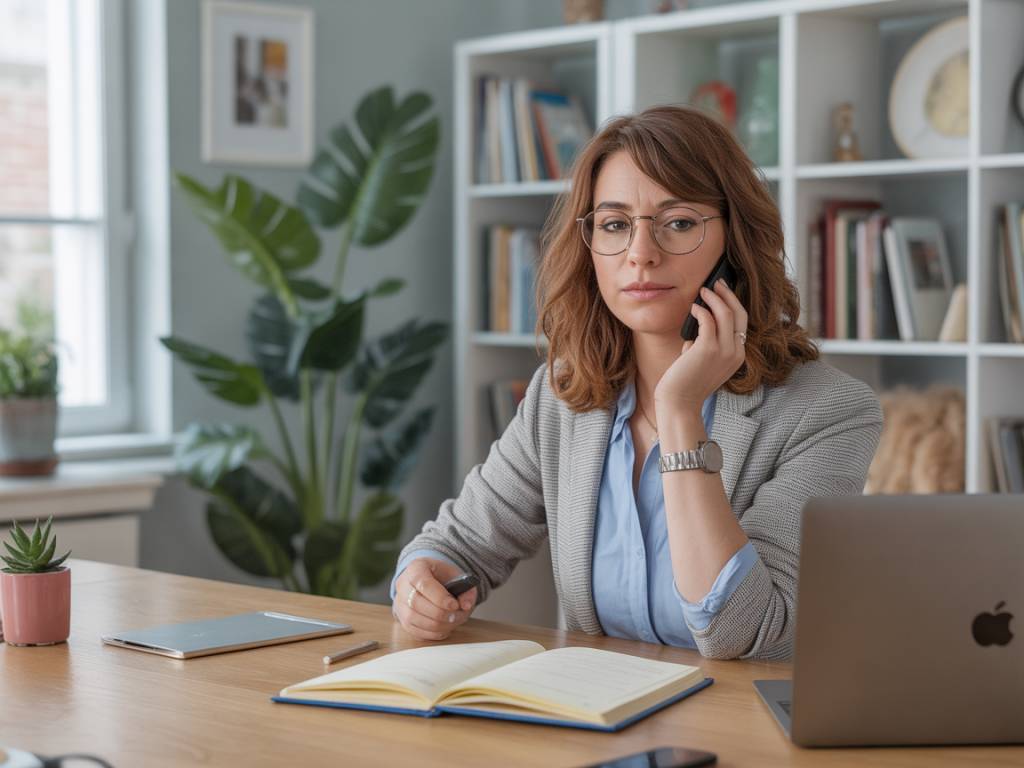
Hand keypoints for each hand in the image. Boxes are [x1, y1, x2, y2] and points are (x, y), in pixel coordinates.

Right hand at [391, 558, 477, 640]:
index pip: (424, 584)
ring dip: (438, 625)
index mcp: (416, 568)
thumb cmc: (443, 578)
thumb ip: (466, 589)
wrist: (429, 581)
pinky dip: (433, 633)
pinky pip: (415, 631)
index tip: (454, 605)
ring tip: (453, 621)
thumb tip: (466, 606)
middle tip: (456, 615)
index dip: (440, 598)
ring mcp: (399, 604)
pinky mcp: (402, 620)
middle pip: (416, 603)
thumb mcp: (457, 576)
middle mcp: (403, 585)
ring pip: (414, 619)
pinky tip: (445, 627)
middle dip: (440, 613)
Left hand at [654, 278, 747, 414]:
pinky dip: (700, 310)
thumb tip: (701, 318)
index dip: (734, 303)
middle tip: (717, 283)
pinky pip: (707, 320)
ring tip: (703, 291)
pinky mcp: (708, 348)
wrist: (680, 402)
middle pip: (739, 313)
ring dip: (714, 298)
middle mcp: (735, 352)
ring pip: (725, 313)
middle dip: (728, 295)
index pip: (742, 323)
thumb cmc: (686, 382)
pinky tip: (693, 309)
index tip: (724, 292)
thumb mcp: (704, 360)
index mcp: (737, 356)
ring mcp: (724, 350)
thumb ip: (707, 342)